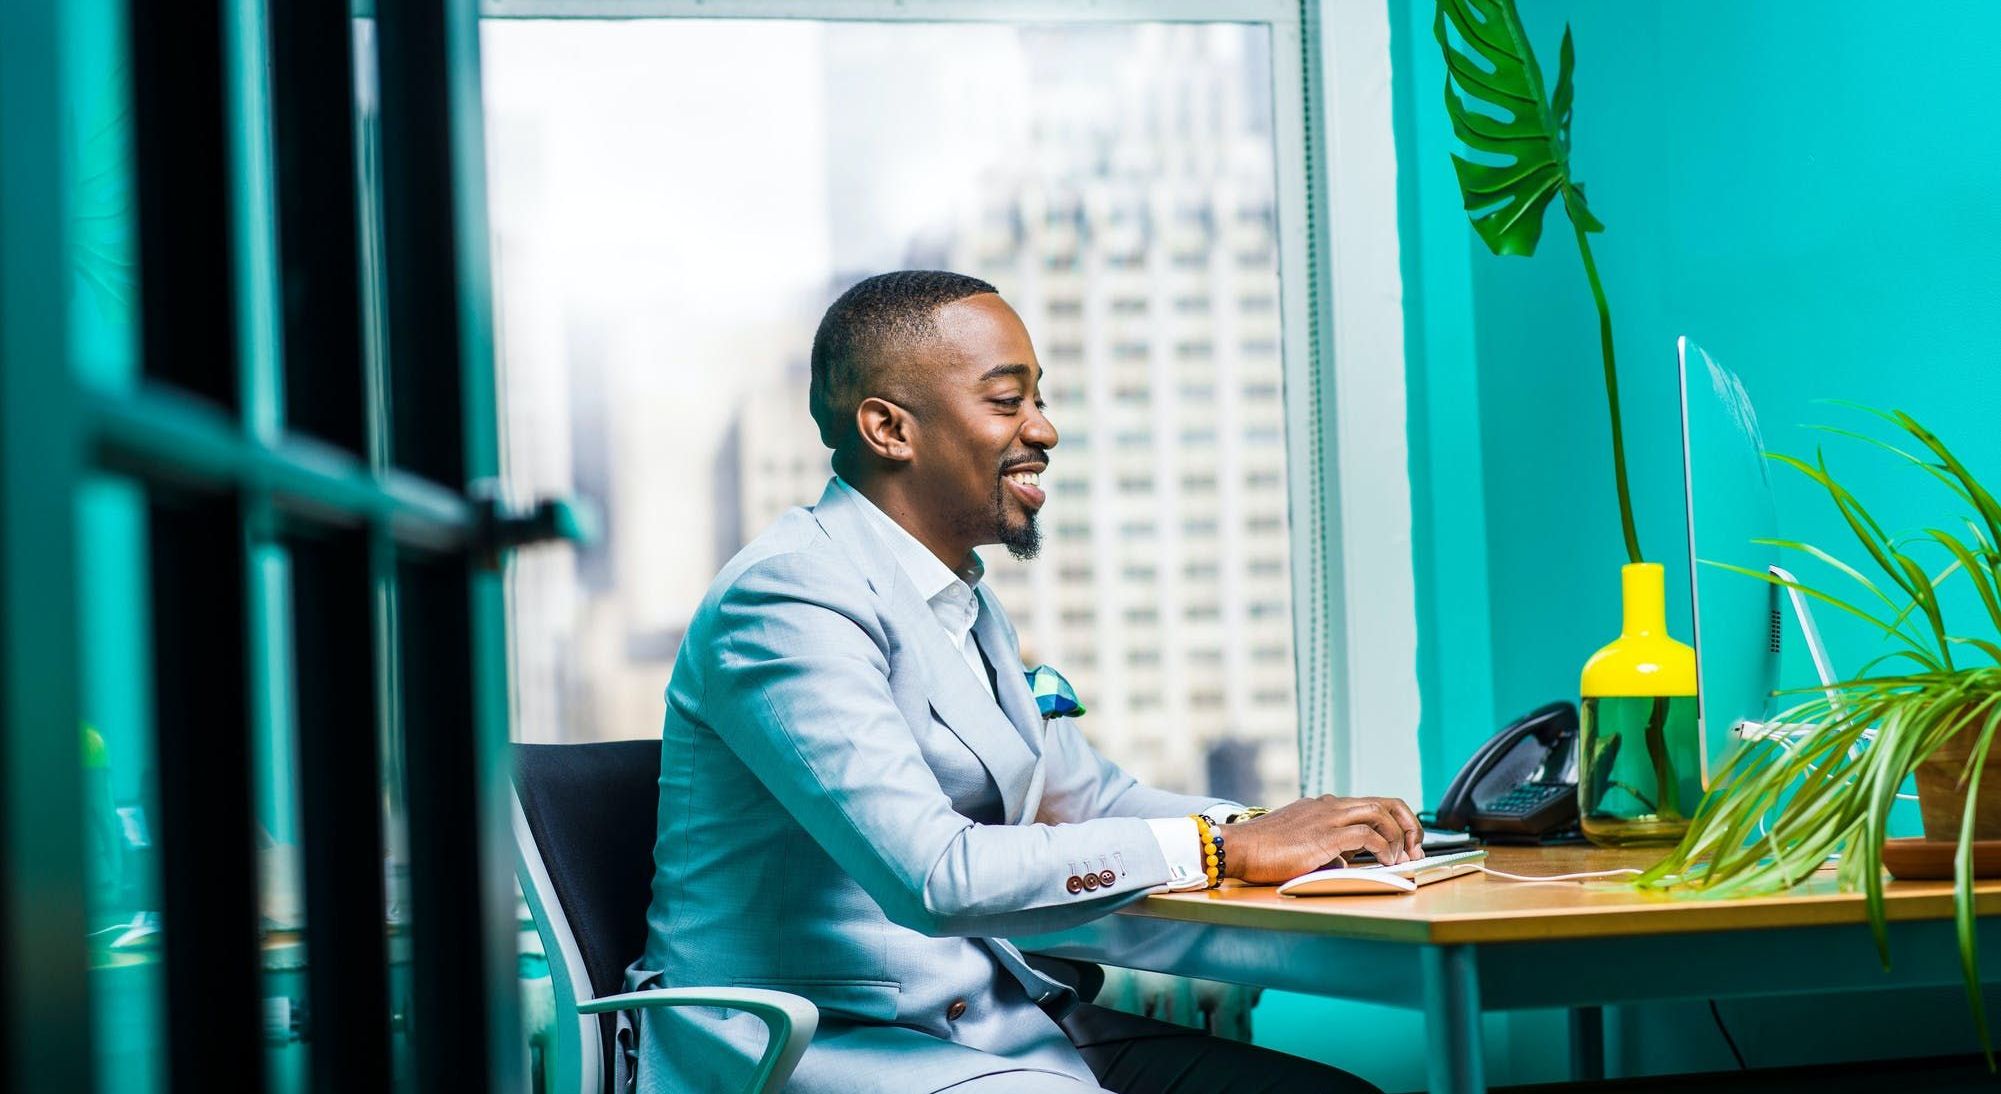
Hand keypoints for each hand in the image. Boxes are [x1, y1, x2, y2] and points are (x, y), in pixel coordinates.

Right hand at [1221, 795, 1423, 883]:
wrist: (1238, 847)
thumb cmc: (1263, 850)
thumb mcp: (1301, 844)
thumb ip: (1326, 847)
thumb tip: (1345, 861)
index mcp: (1324, 806)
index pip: (1371, 804)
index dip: (1395, 821)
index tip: (1404, 842)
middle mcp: (1330, 805)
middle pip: (1384, 802)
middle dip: (1407, 824)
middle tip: (1415, 848)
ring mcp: (1328, 817)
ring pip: (1379, 813)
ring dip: (1398, 836)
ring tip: (1404, 857)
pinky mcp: (1325, 835)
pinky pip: (1367, 836)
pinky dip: (1383, 848)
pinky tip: (1386, 862)